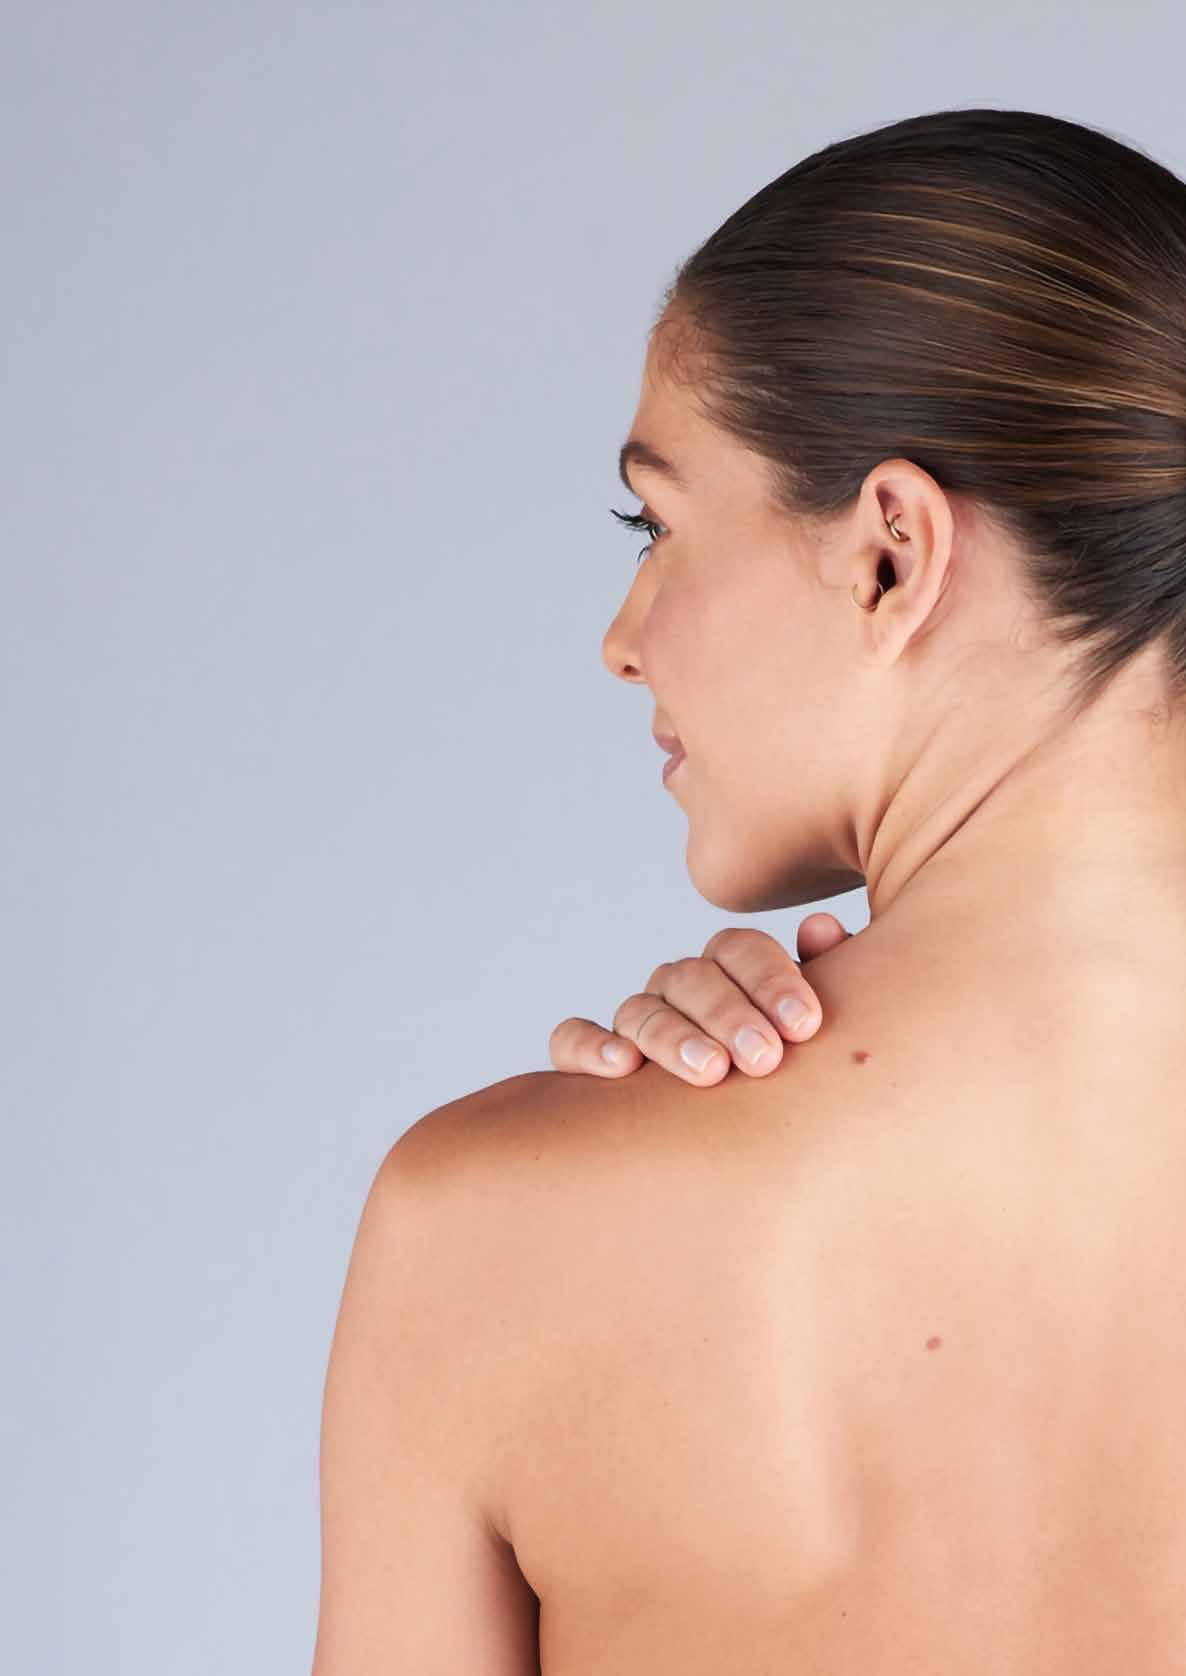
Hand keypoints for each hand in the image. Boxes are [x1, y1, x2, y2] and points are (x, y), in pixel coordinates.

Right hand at [547, 915, 850, 1084]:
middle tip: (764, 1059)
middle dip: (729, 1015)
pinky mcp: (588, 1060)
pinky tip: (622, 1068)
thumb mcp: (818, 1036)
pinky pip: (572, 1039)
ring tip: (710, 1072)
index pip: (739, 950)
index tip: (805, 1026)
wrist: (757, 1156)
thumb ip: (831, 978)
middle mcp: (680, 990)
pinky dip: (590, 1046)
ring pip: (641, 1009)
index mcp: (732, 972)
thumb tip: (822, 929)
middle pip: (692, 978)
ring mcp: (634, 1022)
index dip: (771, 979)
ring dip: (674, 1037)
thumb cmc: (797, 1083)